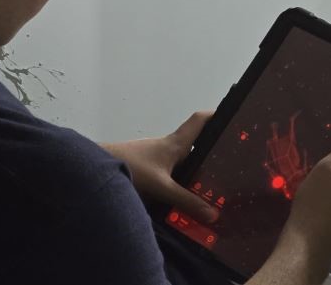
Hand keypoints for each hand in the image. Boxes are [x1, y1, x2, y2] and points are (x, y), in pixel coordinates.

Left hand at [100, 111, 219, 223]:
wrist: (98, 167)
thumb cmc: (131, 167)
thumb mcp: (162, 187)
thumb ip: (186, 201)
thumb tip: (213, 214)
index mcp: (176, 143)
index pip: (200, 120)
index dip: (216, 115)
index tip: (233, 117)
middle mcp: (169, 146)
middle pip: (195, 140)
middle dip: (211, 147)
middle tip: (230, 159)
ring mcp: (158, 156)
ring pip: (183, 157)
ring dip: (196, 165)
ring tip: (213, 182)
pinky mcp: (149, 168)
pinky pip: (172, 170)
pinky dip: (182, 178)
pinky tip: (185, 194)